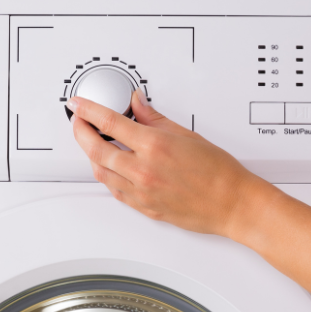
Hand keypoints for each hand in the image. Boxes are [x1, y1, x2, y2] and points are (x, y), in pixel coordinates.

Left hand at [67, 91, 279, 238]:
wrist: (233, 203)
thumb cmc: (218, 172)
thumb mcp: (187, 134)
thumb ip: (155, 118)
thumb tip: (138, 104)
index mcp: (155, 146)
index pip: (109, 122)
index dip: (87, 110)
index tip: (77, 105)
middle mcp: (144, 170)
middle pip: (95, 149)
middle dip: (80, 132)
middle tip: (78, 122)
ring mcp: (142, 192)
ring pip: (101, 172)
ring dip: (91, 156)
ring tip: (92, 143)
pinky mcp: (144, 208)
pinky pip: (115, 191)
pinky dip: (107, 176)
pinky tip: (109, 167)